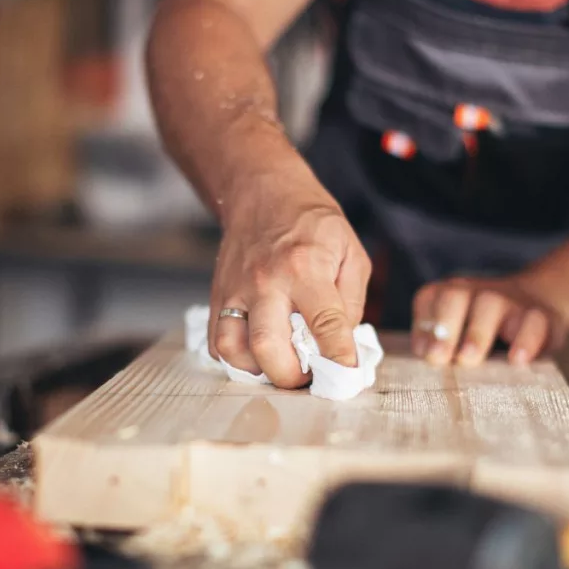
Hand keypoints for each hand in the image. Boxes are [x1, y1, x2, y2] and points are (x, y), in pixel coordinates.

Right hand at [207, 182, 370, 387]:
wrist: (263, 192)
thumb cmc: (312, 223)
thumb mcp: (350, 252)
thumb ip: (351, 301)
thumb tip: (343, 345)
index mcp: (304, 268)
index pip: (325, 324)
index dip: (339, 359)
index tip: (347, 376)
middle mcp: (265, 282)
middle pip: (268, 347)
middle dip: (292, 377)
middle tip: (309, 377)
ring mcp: (236, 290)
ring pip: (234, 350)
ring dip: (260, 371)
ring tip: (282, 366)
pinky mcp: (217, 296)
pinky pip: (217, 343)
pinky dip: (237, 359)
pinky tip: (259, 354)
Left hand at [411, 275, 568, 366]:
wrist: (539, 300)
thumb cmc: (484, 329)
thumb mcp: (458, 335)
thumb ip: (438, 345)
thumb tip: (426, 357)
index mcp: (451, 294)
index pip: (430, 298)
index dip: (423, 324)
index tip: (423, 354)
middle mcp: (476, 292)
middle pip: (455, 297)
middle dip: (445, 326)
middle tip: (439, 358)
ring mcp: (509, 300)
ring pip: (491, 304)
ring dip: (477, 333)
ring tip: (469, 359)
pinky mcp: (540, 315)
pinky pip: (534, 322)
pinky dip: (526, 340)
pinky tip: (517, 360)